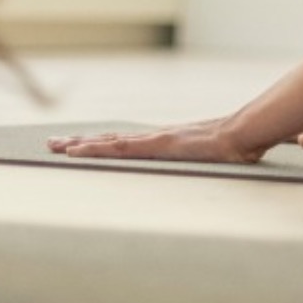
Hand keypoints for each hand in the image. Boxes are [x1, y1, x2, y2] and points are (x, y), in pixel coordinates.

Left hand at [47, 119, 262, 163]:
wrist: (249, 133)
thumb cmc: (242, 147)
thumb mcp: (223, 160)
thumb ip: (219, 162)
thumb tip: (235, 169)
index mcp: (169, 144)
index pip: (129, 143)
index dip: (104, 143)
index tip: (82, 145)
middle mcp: (157, 138)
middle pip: (111, 139)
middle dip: (81, 142)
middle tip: (52, 143)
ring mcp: (155, 140)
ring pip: (108, 142)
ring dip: (79, 144)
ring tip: (53, 146)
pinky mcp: (155, 145)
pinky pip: (117, 148)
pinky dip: (94, 149)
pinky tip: (74, 153)